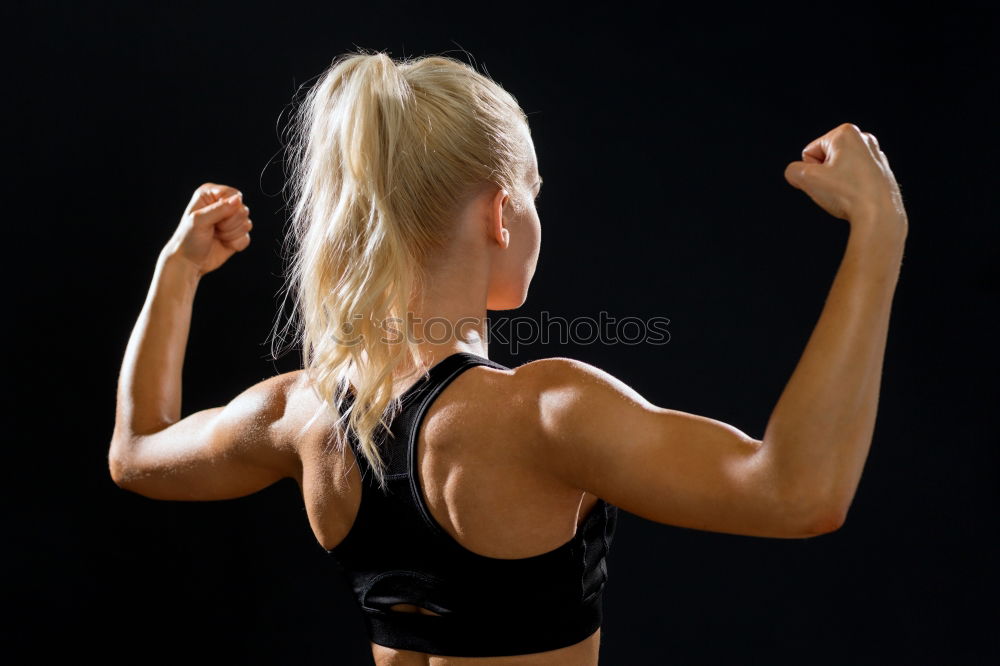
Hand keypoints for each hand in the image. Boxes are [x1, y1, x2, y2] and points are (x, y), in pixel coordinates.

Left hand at [162, 182, 253, 276]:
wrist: (189, 262)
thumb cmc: (188, 239)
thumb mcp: (199, 221)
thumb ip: (219, 209)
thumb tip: (238, 199)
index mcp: (210, 195)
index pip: (234, 194)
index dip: (228, 209)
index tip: (213, 219)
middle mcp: (222, 204)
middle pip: (243, 209)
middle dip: (229, 224)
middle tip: (214, 229)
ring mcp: (231, 220)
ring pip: (247, 224)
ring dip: (231, 234)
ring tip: (216, 236)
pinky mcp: (237, 234)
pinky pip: (247, 237)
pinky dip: (235, 243)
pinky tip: (223, 243)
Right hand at [784, 123, 906, 230]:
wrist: (880, 216)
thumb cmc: (848, 194)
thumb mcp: (807, 180)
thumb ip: (792, 171)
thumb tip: (796, 174)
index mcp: (846, 133)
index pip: (809, 152)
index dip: (811, 171)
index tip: (827, 180)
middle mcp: (864, 139)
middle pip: (824, 159)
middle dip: (824, 175)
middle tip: (836, 188)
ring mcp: (875, 155)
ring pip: (839, 170)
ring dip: (837, 183)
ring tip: (848, 194)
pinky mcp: (881, 172)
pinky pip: (854, 179)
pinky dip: (852, 188)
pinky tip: (858, 198)